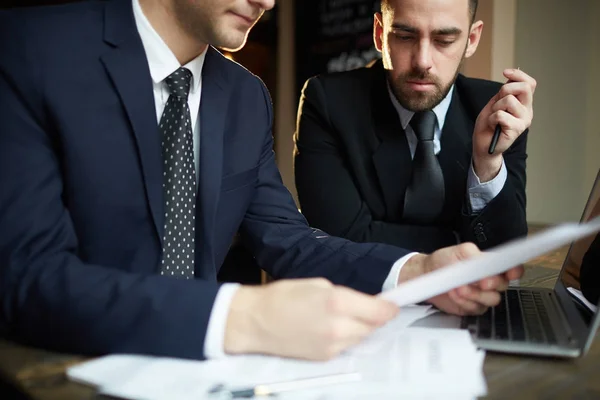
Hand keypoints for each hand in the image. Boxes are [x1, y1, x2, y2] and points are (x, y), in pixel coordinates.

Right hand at [224, 278, 398, 359]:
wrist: (255, 322)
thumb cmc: (282, 297)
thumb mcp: (317, 284)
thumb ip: (344, 295)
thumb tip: (361, 304)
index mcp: (338, 302)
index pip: (379, 311)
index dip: (389, 308)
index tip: (393, 306)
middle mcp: (339, 326)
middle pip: (373, 327)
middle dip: (374, 318)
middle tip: (370, 309)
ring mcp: (332, 345)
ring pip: (361, 338)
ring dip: (360, 329)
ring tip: (345, 317)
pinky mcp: (325, 357)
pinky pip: (346, 347)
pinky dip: (345, 338)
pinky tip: (331, 328)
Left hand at [400, 243, 523, 315]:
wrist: (426, 274)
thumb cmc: (444, 261)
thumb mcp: (460, 251)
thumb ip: (476, 255)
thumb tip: (489, 262)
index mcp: (490, 265)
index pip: (511, 268)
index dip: (515, 271)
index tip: (510, 273)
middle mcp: (489, 281)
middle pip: (503, 286)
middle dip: (492, 283)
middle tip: (481, 281)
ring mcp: (481, 295)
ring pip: (491, 300)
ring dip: (475, 294)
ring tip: (459, 286)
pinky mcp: (472, 307)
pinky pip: (476, 308)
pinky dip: (465, 301)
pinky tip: (455, 293)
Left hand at [472, 68, 536, 181]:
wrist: (483, 145)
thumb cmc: (488, 124)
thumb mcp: (495, 103)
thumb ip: (504, 92)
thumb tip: (511, 75)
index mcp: (524, 103)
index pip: (529, 83)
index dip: (518, 75)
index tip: (505, 72)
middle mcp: (527, 111)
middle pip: (524, 88)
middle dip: (506, 89)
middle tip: (497, 101)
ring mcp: (524, 121)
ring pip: (509, 100)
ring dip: (495, 107)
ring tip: (493, 117)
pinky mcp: (516, 129)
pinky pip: (501, 114)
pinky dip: (491, 118)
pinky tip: (492, 125)